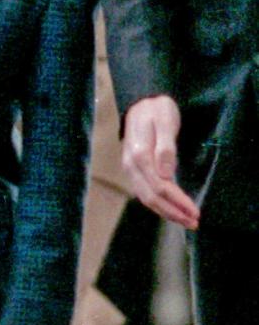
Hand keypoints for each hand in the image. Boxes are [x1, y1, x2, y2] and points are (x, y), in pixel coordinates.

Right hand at [121, 94, 200, 229]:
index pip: (160, 187)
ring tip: (184, 220)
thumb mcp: (165, 121)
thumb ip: (166, 147)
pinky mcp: (133, 170)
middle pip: (151, 198)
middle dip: (173, 212)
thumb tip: (167, 175)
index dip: (178, 202)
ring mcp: (130, 170)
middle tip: (193, 222)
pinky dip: (158, 205)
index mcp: (139, 156)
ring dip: (166, 212)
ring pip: (146, 198)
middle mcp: (131, 166)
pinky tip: (170, 209)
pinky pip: (144, 193)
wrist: (140, 103)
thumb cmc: (156, 110)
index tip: (194, 211)